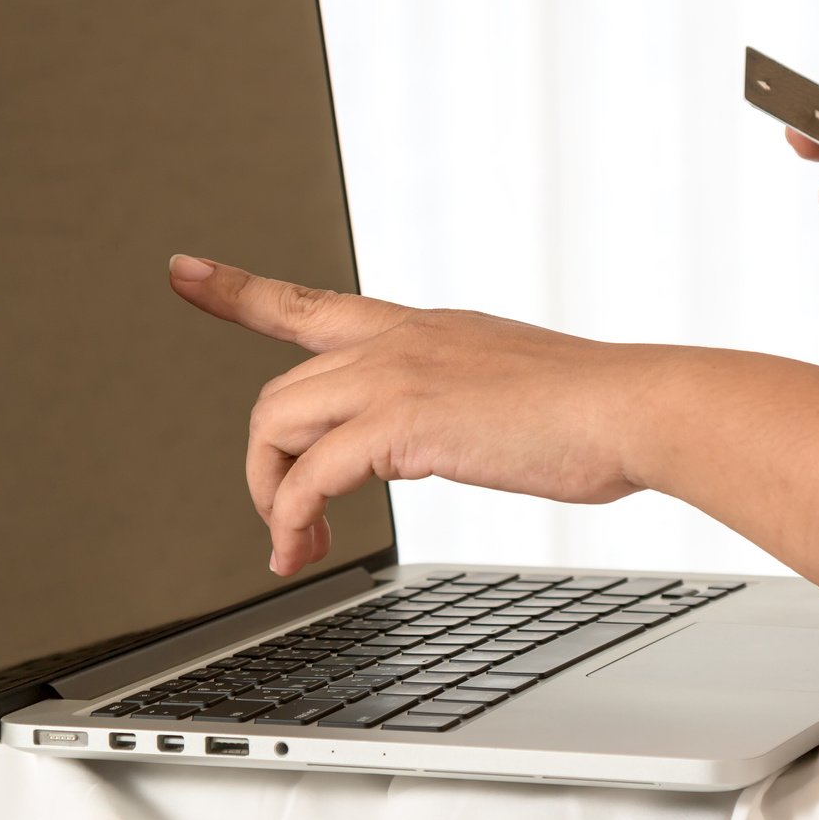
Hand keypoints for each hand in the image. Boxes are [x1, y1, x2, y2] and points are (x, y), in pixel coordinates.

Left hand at [167, 255, 650, 574]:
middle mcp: (398, 341)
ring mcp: (397, 374)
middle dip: (264, 465)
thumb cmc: (591, 410)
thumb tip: (458, 432)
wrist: (631, 407)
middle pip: (279, 391)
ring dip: (272, 496)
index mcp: (422, 330)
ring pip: (278, 424)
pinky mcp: (404, 421)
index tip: (187, 271)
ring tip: (296, 547)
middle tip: (288, 525)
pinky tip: (308, 548)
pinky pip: (310, 474)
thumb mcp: (510, 387)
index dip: (239, 290)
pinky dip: (294, 518)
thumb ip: (463, 401)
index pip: (312, 303)